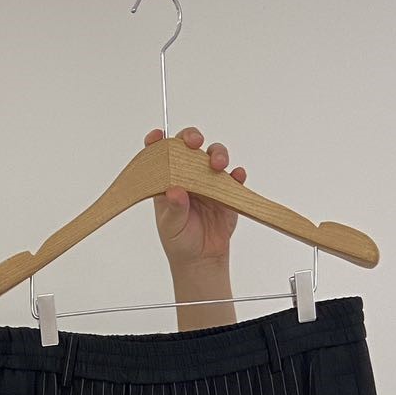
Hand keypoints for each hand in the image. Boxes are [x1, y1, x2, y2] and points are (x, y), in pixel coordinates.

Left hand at [148, 125, 246, 270]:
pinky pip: (234, 177)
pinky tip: (237, 177)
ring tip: (218, 165)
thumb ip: (174, 209)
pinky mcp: (227, 191)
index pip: (160, 154)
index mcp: (168, 180)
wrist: (201, 259)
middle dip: (192, 138)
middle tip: (195, 142)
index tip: (158, 135)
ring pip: (213, 156)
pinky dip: (237, 174)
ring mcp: (208, 181)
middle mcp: (187, 175)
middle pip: (190, 146)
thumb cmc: (179, 240)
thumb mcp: (171, 226)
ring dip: (218, 155)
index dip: (158, 141)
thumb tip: (174, 192)